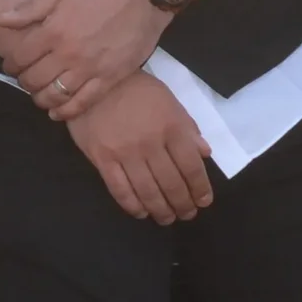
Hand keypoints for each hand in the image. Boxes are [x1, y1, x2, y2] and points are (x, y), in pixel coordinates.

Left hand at [0, 0, 161, 120]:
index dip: (10, 65)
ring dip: (41, 99)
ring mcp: (89, 69)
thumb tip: (1, 19)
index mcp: (53, 30)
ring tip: (39, 95)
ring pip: (54, 95)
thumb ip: (30, 9)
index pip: (20, 58)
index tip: (11, 66)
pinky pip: (82, 103)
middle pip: (34, 79)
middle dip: (24, 82)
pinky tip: (56, 112)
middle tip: (25, 80)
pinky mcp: (109, 79)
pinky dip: (65, 112)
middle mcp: (68, 53)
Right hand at [65, 73, 214, 224]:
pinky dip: (133, 206)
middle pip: (171, 184)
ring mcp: (126, 153)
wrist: (96, 83)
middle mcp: (151, 144)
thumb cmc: (137, 91)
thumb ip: (188, 128)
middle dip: (183, 204)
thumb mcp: (169, 102)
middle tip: (186, 214)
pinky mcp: (103, 160)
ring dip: (160, 210)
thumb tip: (205, 154)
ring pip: (148, 191)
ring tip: (167, 218)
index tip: (204, 201)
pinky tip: (141, 212)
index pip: (192, 167)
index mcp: (172, 128)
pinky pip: (120, 190)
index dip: (200, 188)